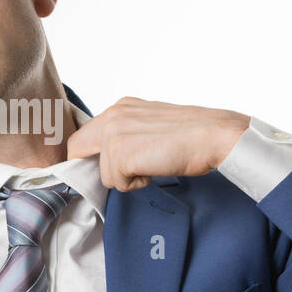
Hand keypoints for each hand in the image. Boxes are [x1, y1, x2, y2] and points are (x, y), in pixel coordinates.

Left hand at [66, 97, 249, 190]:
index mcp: (121, 107)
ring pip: (103, 173)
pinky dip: (137, 184)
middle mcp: (113, 115)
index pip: (86, 135)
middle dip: (94, 168)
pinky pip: (117, 184)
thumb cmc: (193, 135)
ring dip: (126, 178)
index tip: (99, 169)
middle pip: (77, 149)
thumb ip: (129, 135)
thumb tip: (113, 159)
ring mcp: (114, 133)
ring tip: (153, 165)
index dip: (89, 156)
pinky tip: (155, 169)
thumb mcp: (152, 126)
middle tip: (122, 174)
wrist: (214, 135)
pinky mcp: (120, 154)